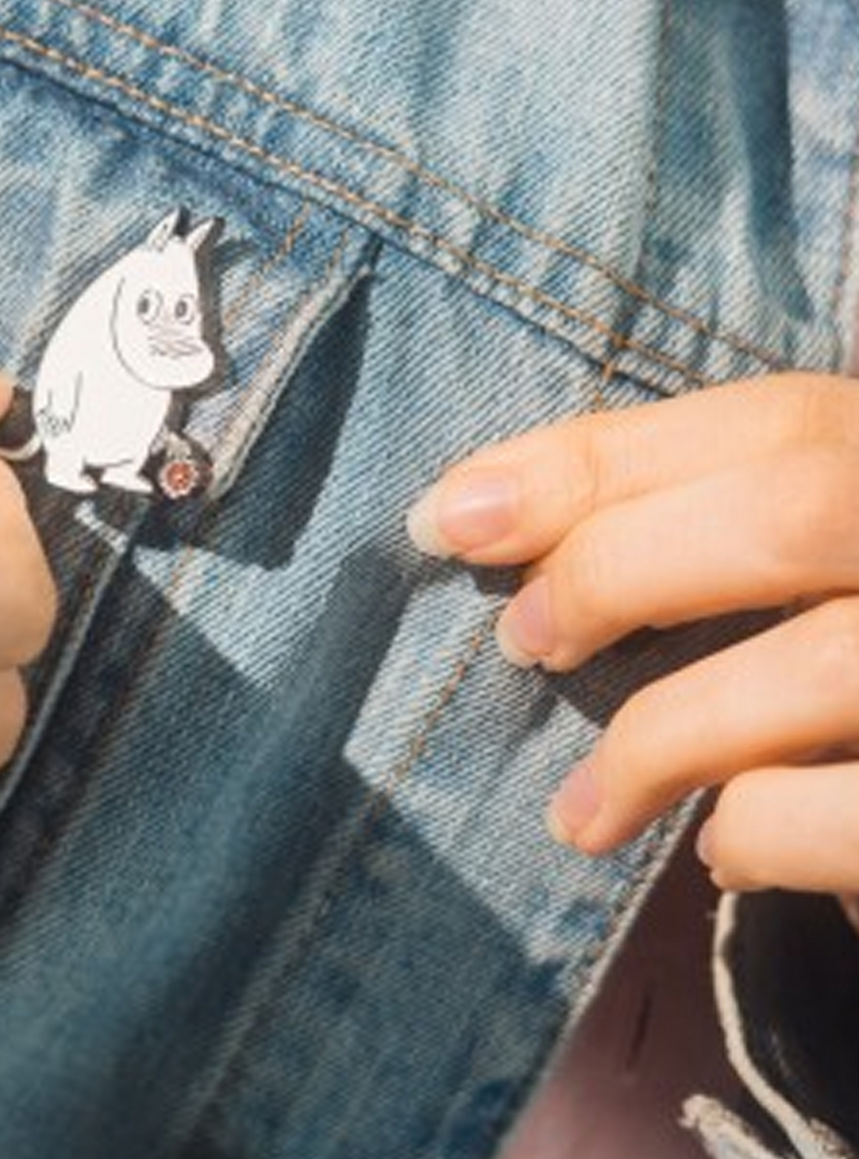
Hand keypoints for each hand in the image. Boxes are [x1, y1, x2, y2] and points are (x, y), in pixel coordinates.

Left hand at [406, 372, 858, 894]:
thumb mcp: (823, 561)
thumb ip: (708, 517)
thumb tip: (473, 510)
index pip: (774, 419)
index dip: (595, 460)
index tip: (450, 515)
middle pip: (800, 503)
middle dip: (620, 566)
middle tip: (523, 642)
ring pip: (829, 667)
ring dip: (659, 738)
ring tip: (581, 809)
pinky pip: (856, 813)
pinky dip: (761, 831)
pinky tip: (718, 849)